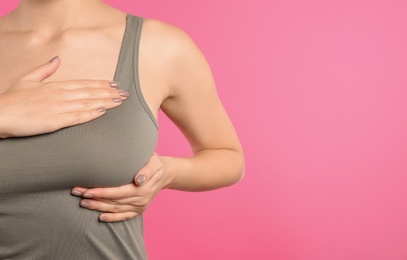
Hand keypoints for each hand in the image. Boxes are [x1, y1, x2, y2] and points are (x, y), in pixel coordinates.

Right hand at [0, 56, 127, 137]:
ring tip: (120, 101)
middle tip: (125, 93)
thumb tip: (57, 59)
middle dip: (109, 93)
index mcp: (55, 86)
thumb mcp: (28, 79)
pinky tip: (103, 112)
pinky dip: (91, 114)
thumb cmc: (13, 99)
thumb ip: (44, 70)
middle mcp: (60, 95)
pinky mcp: (55, 121)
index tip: (114, 84)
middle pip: (90, 93)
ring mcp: (59, 108)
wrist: (0, 114)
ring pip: (87, 104)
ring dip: (105, 102)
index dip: (100, 84)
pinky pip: (77, 117)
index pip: (83, 84)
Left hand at [71, 153, 166, 221]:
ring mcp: (140, 206)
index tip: (87, 190)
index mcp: (143, 188)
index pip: (118, 192)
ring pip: (116, 209)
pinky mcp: (139, 210)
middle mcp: (141, 199)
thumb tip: (138, 180)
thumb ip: (147, 170)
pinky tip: (100, 217)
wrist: (165, 174)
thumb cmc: (155, 163)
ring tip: (83, 203)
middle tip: (77, 193)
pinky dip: (112, 218)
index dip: (102, 192)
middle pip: (113, 201)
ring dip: (98, 208)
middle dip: (94, 199)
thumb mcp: (154, 162)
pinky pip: (124, 217)